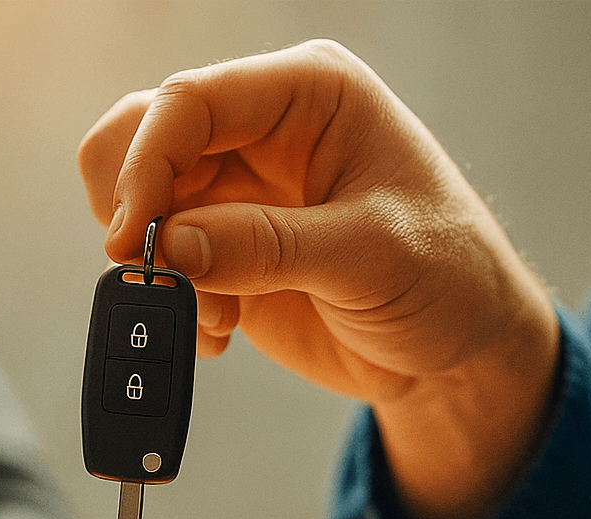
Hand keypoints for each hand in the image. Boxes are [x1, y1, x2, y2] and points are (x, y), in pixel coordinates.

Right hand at [79, 41, 560, 518]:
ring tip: (209, 312)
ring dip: (153, 263)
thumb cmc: (448, 277)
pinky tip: (220, 332)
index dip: (146, 161)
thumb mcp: (370, 256)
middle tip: (148, 270)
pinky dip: (170, 302)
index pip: (191, 100)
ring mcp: (239, 190)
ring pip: (141, 201)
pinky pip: (160, 263)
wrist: (458, 353)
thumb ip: (268, 246)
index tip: (132, 234)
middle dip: (133, 207)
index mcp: (308, 94)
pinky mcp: (226, 248)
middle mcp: (263, 129)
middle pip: (143, 136)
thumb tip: (170, 245)